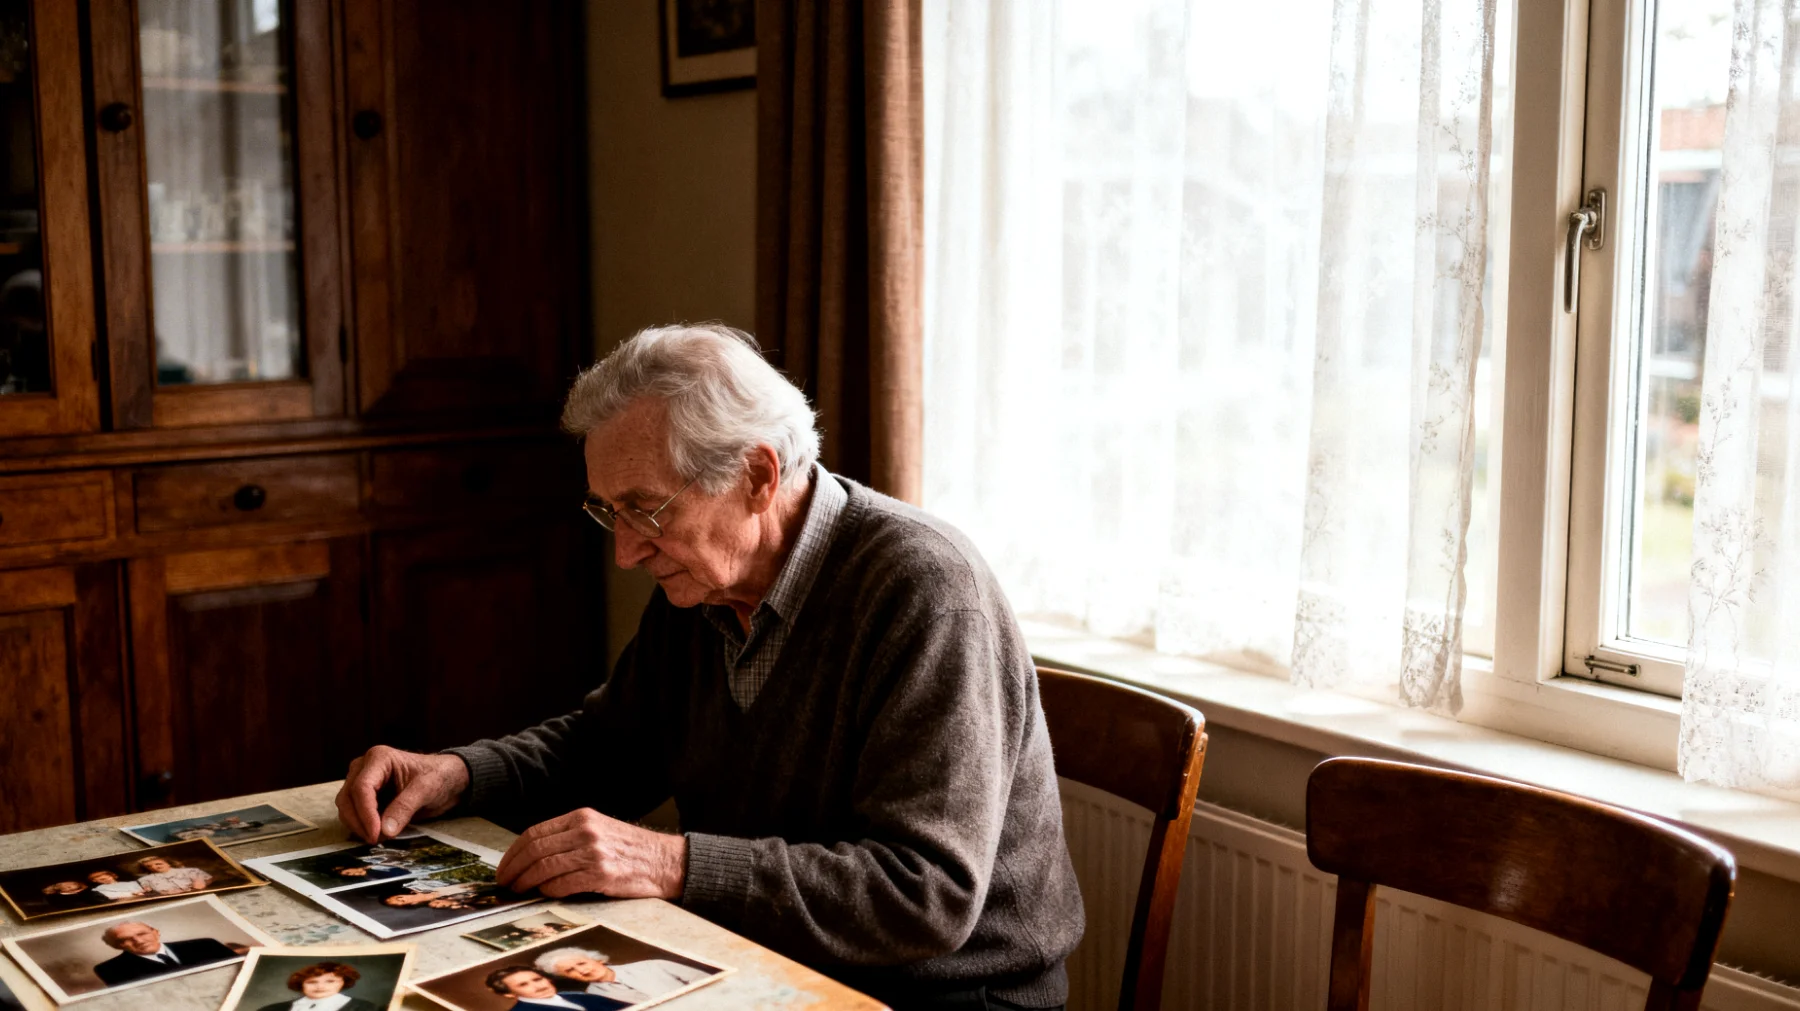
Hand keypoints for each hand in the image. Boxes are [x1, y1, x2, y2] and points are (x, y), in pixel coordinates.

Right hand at [335, 746, 469, 842]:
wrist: (446, 779)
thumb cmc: (438, 776)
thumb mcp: (426, 789)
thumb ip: (405, 807)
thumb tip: (385, 831)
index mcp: (379, 758)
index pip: (362, 788)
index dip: (365, 813)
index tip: (375, 834)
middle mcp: (364, 767)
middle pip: (347, 798)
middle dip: (359, 822)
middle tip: (376, 840)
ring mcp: (361, 781)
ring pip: (346, 807)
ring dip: (359, 826)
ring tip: (381, 837)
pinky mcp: (363, 796)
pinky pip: (353, 813)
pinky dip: (361, 826)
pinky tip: (377, 834)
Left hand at [494, 808, 685, 899]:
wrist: (665, 861)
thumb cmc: (630, 850)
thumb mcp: (599, 830)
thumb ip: (569, 838)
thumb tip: (532, 858)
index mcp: (582, 817)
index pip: (534, 833)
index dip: (513, 853)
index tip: (505, 867)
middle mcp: (586, 831)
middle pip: (535, 849)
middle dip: (513, 869)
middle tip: (505, 883)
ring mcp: (594, 852)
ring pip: (544, 867)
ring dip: (525, 882)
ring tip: (518, 891)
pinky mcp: (602, 874)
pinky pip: (563, 884)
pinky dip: (548, 890)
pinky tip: (544, 894)